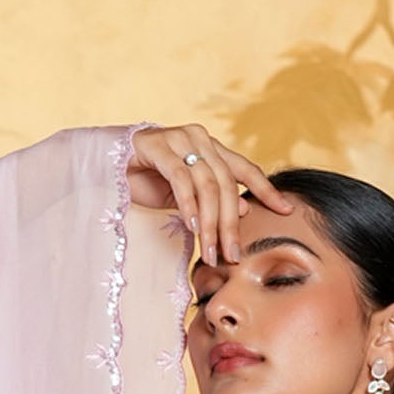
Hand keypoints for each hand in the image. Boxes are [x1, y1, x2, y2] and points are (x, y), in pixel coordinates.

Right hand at [127, 124, 291, 267]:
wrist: (107, 165)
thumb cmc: (148, 181)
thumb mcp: (186, 196)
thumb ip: (212, 200)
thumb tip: (245, 208)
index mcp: (211, 147)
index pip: (245, 169)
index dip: (267, 190)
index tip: (286, 211)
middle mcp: (199, 137)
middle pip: (227, 183)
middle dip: (231, 223)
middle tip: (233, 255)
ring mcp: (178, 138)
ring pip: (206, 183)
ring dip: (210, 223)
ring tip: (210, 252)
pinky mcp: (156, 145)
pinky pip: (180, 177)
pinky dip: (189, 204)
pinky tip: (193, 227)